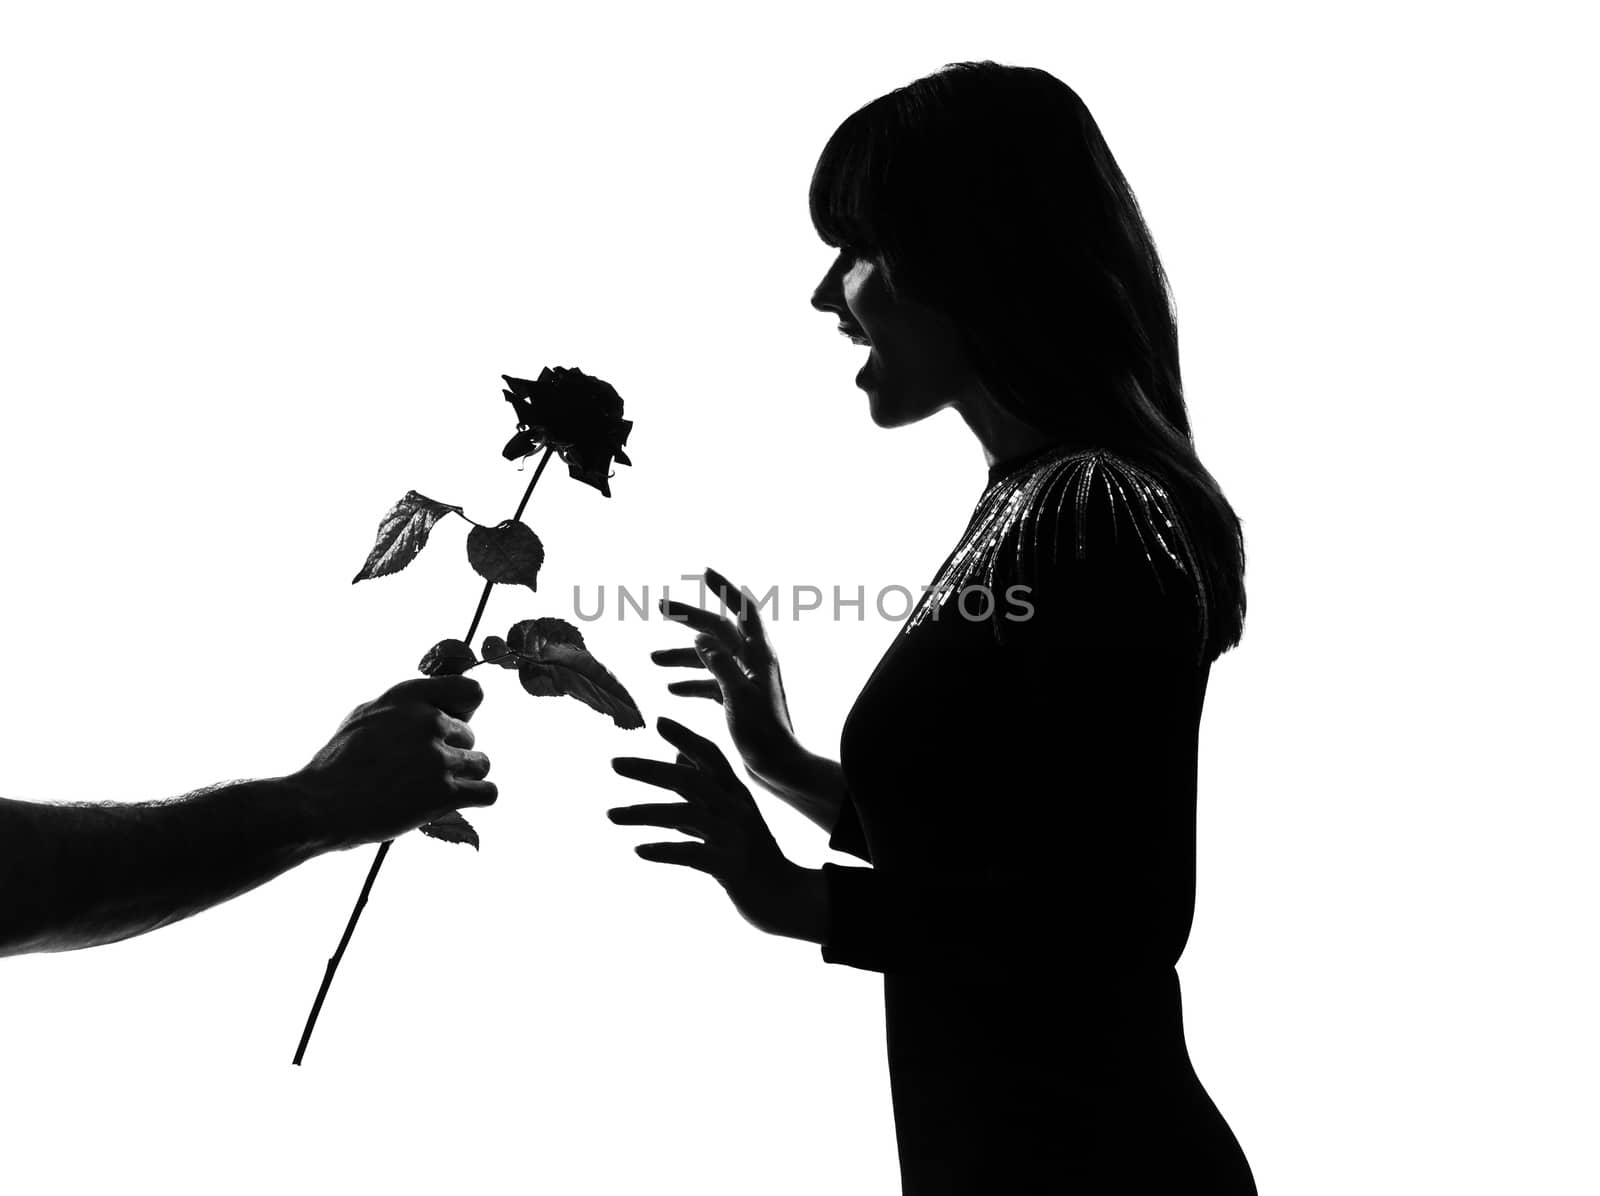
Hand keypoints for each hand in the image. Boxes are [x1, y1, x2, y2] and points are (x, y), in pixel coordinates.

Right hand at [292, 675, 495, 849]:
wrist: (318, 806)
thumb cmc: (337, 765)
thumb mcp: (365, 715)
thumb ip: (404, 709)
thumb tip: (437, 708)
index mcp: (408, 696)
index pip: (471, 692)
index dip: (465, 711)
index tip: (449, 729)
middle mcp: (428, 720)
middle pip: (471, 736)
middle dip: (452, 753)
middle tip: (419, 771)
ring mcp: (438, 757)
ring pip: (482, 763)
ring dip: (464, 777)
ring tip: (432, 788)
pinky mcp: (444, 793)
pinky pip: (488, 791)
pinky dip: (477, 798)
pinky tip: (454, 801)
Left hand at [609, 716, 824, 941]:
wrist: (786, 898)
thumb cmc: (753, 856)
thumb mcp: (729, 817)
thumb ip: (701, 790)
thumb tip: (674, 758)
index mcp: (736, 795)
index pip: (712, 757)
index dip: (687, 737)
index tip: (658, 721)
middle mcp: (737, 810)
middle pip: (692, 780)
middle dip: (651, 770)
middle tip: (614, 763)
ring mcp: (735, 838)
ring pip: (687, 815)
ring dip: (645, 812)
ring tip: (611, 815)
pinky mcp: (731, 867)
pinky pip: (693, 854)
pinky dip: (664, 850)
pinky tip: (639, 850)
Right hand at [655, 567, 806, 795]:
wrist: (778, 769)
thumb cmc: (763, 735)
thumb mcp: (739, 698)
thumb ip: (720, 667)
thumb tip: (701, 638)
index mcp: (759, 656)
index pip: (743, 610)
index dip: (725, 588)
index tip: (705, 571)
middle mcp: (753, 663)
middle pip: (718, 630)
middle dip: (690, 618)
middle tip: (660, 607)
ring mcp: (745, 681)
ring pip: (710, 657)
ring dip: (682, 655)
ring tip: (652, 659)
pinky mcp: (738, 701)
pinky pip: (711, 683)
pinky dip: (691, 682)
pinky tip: (671, 689)